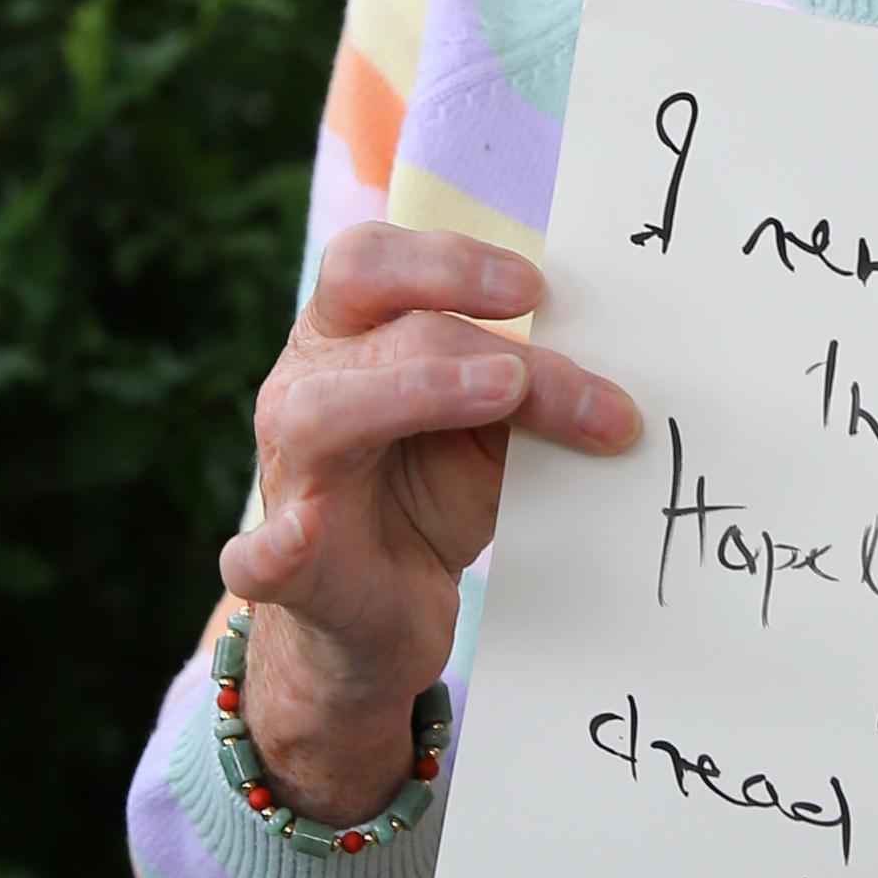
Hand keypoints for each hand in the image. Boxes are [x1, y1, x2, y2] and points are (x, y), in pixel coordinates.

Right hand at [218, 222, 638, 820]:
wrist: (383, 616)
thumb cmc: (431, 497)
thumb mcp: (489, 431)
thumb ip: (526, 390)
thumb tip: (617, 375)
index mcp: (350, 337)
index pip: (373, 262)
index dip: (447, 261)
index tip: (536, 287)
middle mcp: (306, 389)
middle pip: (377, 328)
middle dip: (478, 341)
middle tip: (544, 369)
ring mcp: (289, 477)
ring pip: (322, 413)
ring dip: (417, 392)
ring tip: (501, 394)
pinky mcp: (284, 567)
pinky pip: (259, 553)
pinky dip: (272, 545)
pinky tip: (297, 537)